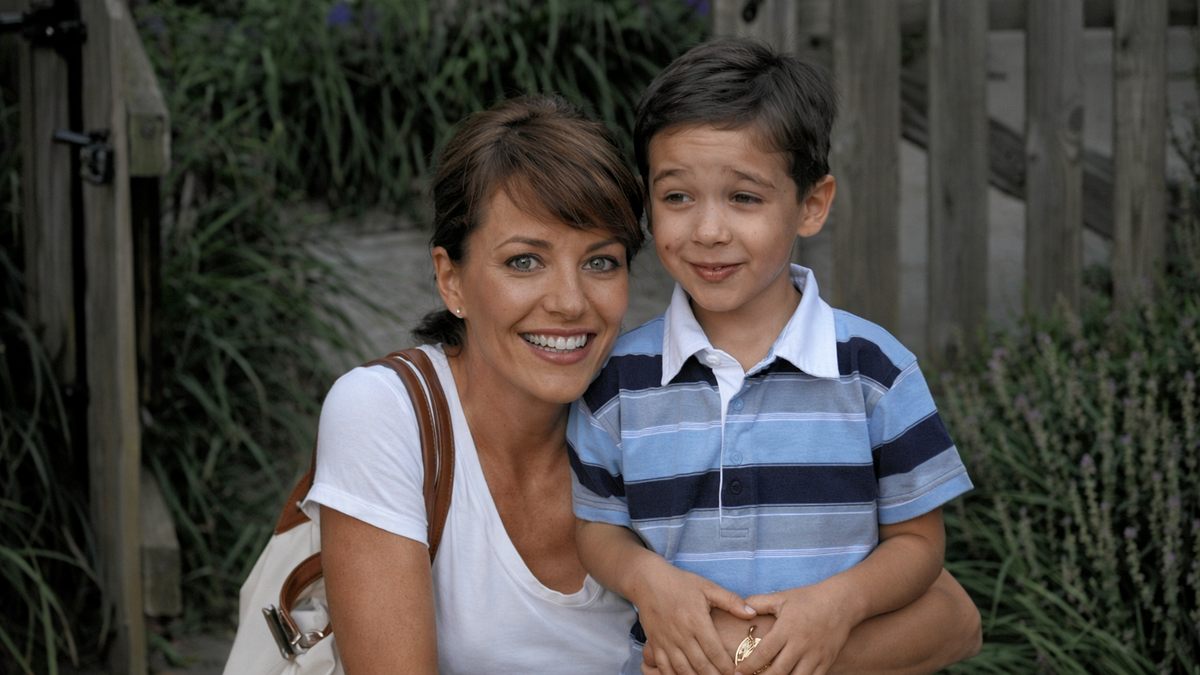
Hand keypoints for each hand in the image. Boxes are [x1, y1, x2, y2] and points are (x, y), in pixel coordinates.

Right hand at [631, 561, 755, 674]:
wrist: (647, 581)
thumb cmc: (680, 583)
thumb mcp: (707, 587)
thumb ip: (730, 601)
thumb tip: (752, 613)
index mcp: (696, 620)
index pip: (714, 651)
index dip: (727, 666)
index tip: (737, 674)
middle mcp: (681, 634)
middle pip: (701, 665)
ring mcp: (666, 641)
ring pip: (683, 669)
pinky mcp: (655, 644)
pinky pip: (664, 667)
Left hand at [733, 582, 856, 674]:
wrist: (842, 602)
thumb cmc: (808, 598)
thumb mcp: (782, 597)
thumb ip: (759, 603)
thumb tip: (741, 608)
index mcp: (786, 629)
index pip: (764, 653)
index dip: (749, 666)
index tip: (737, 673)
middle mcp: (800, 645)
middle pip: (778, 671)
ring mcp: (815, 655)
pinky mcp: (827, 661)